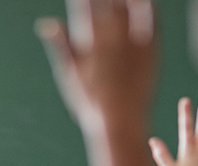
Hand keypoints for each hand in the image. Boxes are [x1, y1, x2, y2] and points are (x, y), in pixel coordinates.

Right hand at [36, 0, 155, 133]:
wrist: (119, 122)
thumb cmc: (90, 102)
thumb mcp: (69, 75)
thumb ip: (61, 45)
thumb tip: (46, 23)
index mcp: (87, 43)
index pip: (84, 6)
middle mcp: (109, 38)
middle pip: (107, 2)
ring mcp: (130, 42)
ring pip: (128, 6)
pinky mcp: (150, 49)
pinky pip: (150, 19)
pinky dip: (148, 6)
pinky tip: (145, 1)